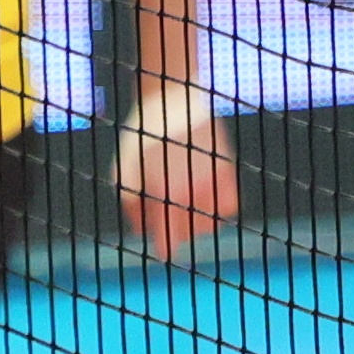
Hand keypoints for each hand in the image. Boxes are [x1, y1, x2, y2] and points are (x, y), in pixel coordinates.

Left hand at [114, 84, 240, 258]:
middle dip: (179, 231)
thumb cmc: (143, 138)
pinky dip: (220, 207)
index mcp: (161, 191)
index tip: (165, 252)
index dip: (166, 248)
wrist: (171, 101)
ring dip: (200, 222)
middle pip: (191, 233)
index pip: (169, 236)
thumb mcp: (124, 171)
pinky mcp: (226, 169)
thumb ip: (132, 204)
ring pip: (212, 222)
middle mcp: (188, 187)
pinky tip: (207, 199)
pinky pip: (229, 205)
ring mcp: (210, 178)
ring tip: (189, 208)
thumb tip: (142, 229)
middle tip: (172, 220)